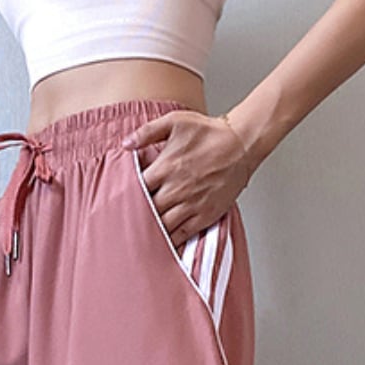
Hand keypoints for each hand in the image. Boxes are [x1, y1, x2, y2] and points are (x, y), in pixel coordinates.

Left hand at [120, 109, 253, 245]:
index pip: (136, 190)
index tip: (123, 199)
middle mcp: (176, 189)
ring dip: (152, 230)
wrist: (242, 144)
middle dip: (138, 215)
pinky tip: (162, 243)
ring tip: (143, 233)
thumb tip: (125, 145)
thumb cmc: (210, 132)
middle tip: (129, 220)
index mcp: (165, 168)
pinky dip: (170, 241)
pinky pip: (181, 235)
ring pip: (162, 226)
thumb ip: (147, 132)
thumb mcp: (175, 121)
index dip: (128, 196)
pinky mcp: (204, 216)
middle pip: (147, 211)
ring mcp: (191, 205)